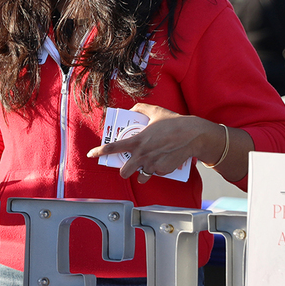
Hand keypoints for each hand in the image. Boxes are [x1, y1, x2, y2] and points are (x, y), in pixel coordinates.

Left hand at [86, 103, 219, 182]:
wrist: (193, 135)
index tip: (91, 154)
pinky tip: (163, 161)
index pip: (113, 148)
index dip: (99, 152)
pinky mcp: (163, 171)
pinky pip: (155, 174)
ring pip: (142, 176)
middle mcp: (142, 155)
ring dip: (142, 173)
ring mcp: (152, 165)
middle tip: (129, 166)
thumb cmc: (174, 123)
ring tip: (149, 164)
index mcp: (137, 141)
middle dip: (125, 171)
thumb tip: (132, 109)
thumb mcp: (155, 111)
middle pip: (124, 172)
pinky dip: (157, 170)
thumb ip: (141, 109)